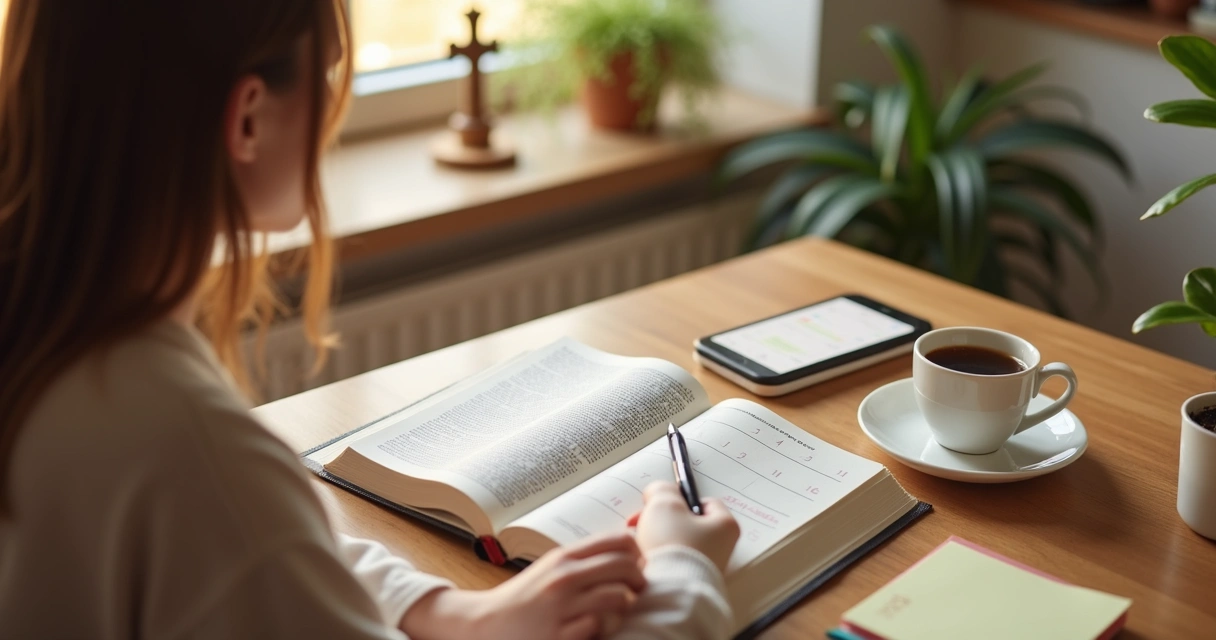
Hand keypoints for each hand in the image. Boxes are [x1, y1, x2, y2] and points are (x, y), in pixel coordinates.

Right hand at [400, 532, 646, 639]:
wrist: (487, 625)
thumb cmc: (525, 599)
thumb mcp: (552, 568)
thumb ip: (584, 560)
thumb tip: (628, 553)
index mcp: (564, 556)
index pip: (619, 541)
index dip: (637, 553)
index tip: (637, 566)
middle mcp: (564, 577)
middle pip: (626, 567)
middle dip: (639, 581)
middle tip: (635, 591)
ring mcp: (562, 607)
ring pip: (619, 598)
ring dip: (624, 607)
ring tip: (617, 612)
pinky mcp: (561, 635)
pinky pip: (599, 627)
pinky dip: (604, 629)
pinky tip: (596, 630)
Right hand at [631, 482, 739, 572]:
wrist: (668, 591)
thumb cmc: (672, 545)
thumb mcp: (663, 504)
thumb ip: (661, 490)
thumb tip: (657, 492)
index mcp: (725, 524)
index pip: (703, 500)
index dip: (677, 499)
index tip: (659, 504)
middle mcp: (722, 546)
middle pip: (687, 522)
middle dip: (661, 520)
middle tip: (642, 522)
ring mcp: (707, 566)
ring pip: (677, 542)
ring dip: (656, 538)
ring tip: (640, 543)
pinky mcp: (692, 582)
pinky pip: (673, 561)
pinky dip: (658, 558)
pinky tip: (645, 560)